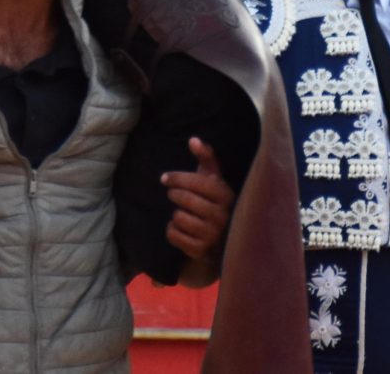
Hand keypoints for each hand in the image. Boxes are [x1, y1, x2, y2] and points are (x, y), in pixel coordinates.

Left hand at [160, 136, 233, 280]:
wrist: (221, 238)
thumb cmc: (213, 200)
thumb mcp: (213, 178)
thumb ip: (206, 157)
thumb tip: (193, 139)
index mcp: (225, 195)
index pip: (199, 183)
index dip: (178, 178)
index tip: (164, 178)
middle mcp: (222, 216)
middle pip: (186, 200)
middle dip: (174, 194)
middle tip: (171, 194)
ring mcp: (212, 235)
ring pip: (179, 218)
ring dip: (174, 214)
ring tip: (181, 213)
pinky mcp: (201, 250)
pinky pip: (175, 236)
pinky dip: (171, 231)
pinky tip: (179, 228)